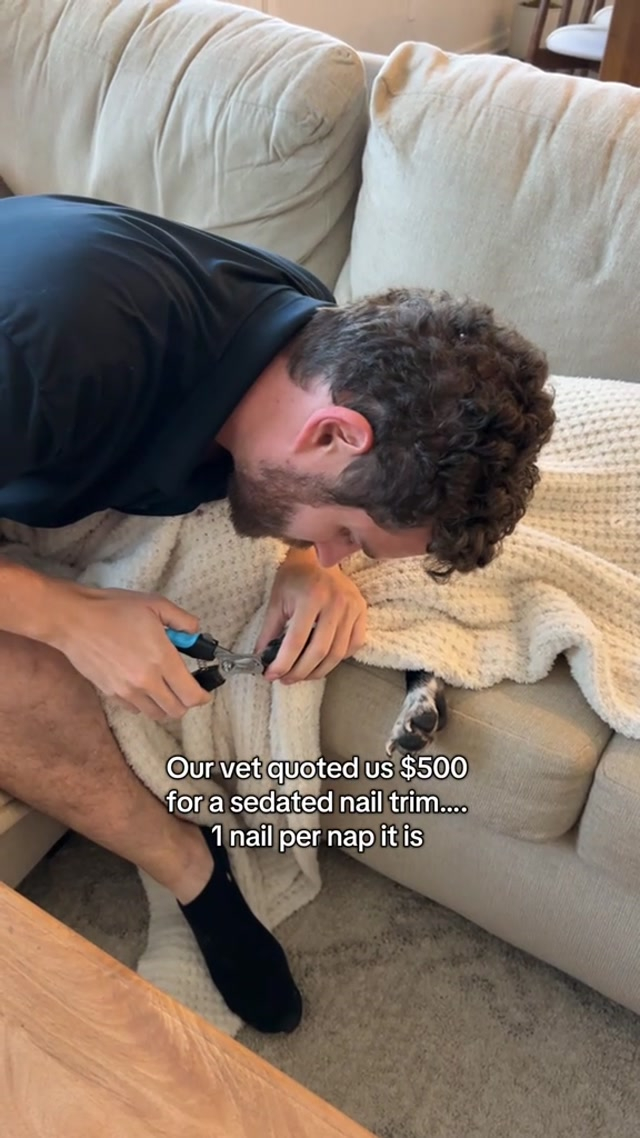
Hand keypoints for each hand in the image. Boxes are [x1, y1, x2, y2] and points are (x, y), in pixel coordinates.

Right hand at [45, 580, 211, 720]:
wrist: (74, 620)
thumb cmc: (114, 609)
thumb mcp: (155, 604)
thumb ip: (182, 620)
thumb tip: (195, 632)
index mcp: (162, 659)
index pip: (191, 695)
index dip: (203, 696)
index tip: (205, 691)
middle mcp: (146, 681)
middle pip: (176, 711)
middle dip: (186, 702)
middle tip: (185, 687)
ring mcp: (127, 691)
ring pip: (156, 714)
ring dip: (165, 705)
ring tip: (164, 687)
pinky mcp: (110, 693)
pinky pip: (135, 709)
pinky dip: (144, 703)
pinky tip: (143, 686)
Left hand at [253, 547, 366, 682]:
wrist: (318, 557)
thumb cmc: (294, 578)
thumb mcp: (277, 601)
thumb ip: (268, 632)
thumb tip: (260, 659)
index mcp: (311, 598)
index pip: (295, 641)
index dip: (282, 663)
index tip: (271, 675)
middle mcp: (335, 604)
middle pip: (319, 652)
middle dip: (300, 672)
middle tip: (285, 680)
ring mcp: (352, 608)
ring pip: (337, 653)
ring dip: (318, 671)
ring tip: (302, 675)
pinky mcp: (362, 612)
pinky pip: (353, 645)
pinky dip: (338, 658)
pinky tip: (323, 660)